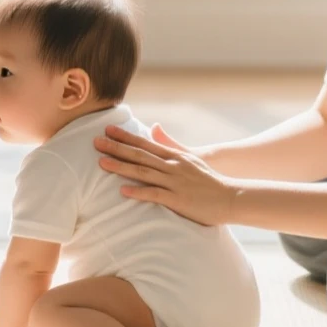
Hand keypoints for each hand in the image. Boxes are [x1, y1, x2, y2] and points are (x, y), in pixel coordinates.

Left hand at [95, 124, 237, 225]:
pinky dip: (139, 192)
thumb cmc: (208, 180)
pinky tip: (123, 191)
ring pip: (144, 173)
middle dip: (116, 148)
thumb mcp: (190, 156)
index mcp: (174, 156)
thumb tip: (154, 126)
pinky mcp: (178, 200)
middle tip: (96, 142)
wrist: (230, 198)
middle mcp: (173, 166)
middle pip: (140, 155)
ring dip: (122, 167)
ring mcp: (175, 182)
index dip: (125, 137)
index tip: (107, 130)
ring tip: (102, 163)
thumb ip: (170, 142)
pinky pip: (155, 195)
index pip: (145, 144)